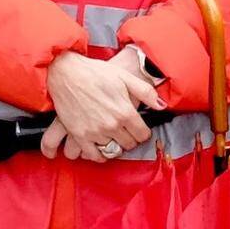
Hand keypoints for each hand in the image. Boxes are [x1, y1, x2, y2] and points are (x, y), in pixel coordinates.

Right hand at [45, 45, 158, 160]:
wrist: (67, 73)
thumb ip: (146, 92)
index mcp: (125, 112)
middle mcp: (111, 125)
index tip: (139, 129)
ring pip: (112, 151)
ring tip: (114, 137)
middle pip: (129, 144)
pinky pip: (92, 155)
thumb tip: (162, 106)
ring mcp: (95, 132)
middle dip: (130, 139)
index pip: (143, 135)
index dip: (143, 133)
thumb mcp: (125, 77)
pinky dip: (98, 155)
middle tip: (127, 132)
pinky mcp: (79, 135)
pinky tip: (100, 148)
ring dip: (115, 146)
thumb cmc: (96, 73)